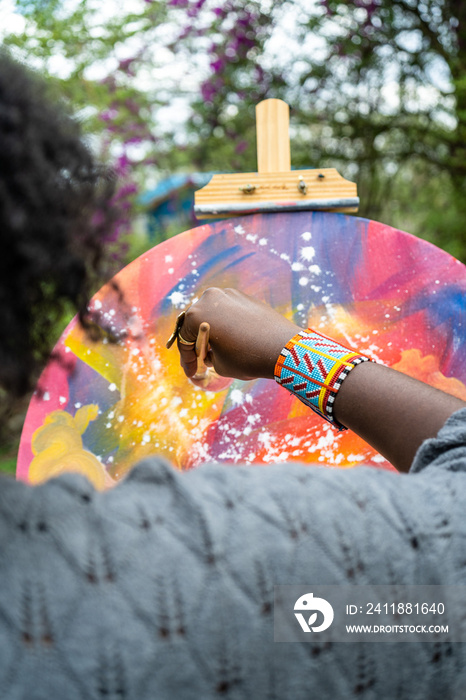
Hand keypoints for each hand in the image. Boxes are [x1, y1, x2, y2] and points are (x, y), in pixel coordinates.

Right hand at [177, 288, 300, 380]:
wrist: (283, 348)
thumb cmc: (246, 358)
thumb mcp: (218, 363)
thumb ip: (208, 354)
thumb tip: (211, 349)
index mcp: (196, 314)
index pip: (185, 339)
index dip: (186, 359)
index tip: (191, 372)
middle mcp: (209, 298)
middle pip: (196, 323)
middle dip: (197, 342)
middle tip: (200, 360)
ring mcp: (229, 294)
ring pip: (213, 315)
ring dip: (212, 331)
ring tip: (216, 350)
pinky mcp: (245, 297)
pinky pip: (229, 311)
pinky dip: (226, 324)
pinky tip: (231, 339)